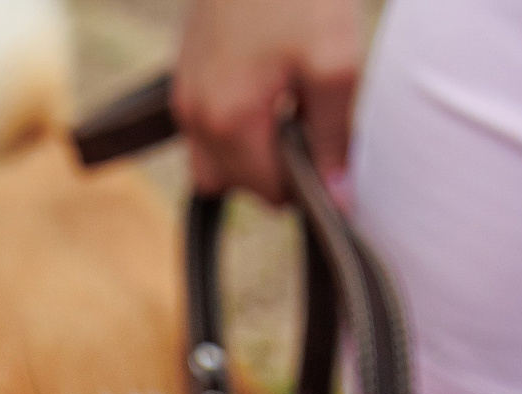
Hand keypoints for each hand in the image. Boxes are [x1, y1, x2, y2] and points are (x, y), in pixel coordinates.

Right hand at [172, 0, 362, 204]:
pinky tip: (266, 83)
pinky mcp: (184, 68)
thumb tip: (337, 201)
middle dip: (275, 167)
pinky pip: (204, 123)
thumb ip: (333, 139)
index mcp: (229, 121)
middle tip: (311, 120)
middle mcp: (195, 114)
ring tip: (287, 106)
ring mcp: (184, 91)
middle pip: (236, 183)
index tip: (333, 145)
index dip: (309, 180)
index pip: (270, 191)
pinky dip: (234, 120)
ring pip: (213, 158)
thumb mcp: (335, 65)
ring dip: (250, 149)